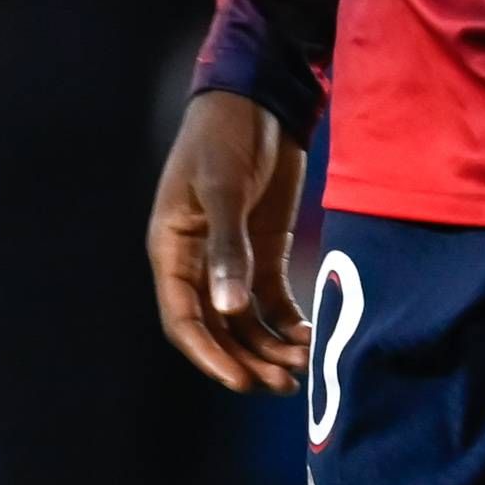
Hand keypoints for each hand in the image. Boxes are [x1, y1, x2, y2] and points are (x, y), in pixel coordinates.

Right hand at [149, 90, 309, 391]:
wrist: (257, 98)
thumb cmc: (224, 136)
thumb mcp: (222, 188)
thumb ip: (227, 249)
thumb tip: (228, 311)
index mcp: (173, 249)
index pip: (184, 319)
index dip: (210, 356)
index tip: (242, 381)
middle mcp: (200, 262)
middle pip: (217, 330)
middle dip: (247, 361)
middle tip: (283, 385)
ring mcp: (232, 258)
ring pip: (246, 322)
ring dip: (270, 349)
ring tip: (304, 368)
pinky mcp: (263, 249)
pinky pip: (271, 301)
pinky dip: (288, 325)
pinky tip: (310, 338)